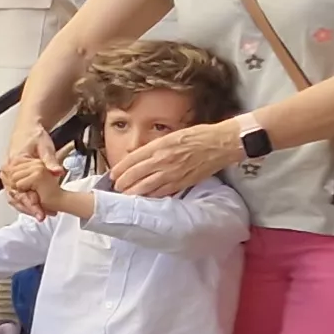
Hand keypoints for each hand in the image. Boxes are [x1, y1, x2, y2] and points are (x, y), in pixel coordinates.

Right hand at [0, 134, 65, 218]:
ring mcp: (8, 176)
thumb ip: (51, 160)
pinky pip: (16, 194)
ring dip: (27, 207)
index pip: (20, 191)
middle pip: (15, 197)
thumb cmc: (34, 136)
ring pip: (15, 198)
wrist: (28, 128)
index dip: (30, 203)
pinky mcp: (12, 177)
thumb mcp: (45, 146)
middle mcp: (8, 173)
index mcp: (13, 166)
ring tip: (42, 213)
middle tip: (42, 216)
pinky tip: (36, 206)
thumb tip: (57, 171)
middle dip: (30, 208)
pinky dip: (25, 202)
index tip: (40, 211)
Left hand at [109, 119, 246, 196]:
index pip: (131, 160)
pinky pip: (161, 193)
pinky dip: (150, 196)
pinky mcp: (182, 183)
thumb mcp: (172, 135)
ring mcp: (171, 173)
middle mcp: (162, 160)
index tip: (113, 175)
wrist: (221, 143)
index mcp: (158, 146)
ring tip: (125, 195)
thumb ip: (155, 147)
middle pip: (133, 175)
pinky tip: (144, 198)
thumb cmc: (199, 136)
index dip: (119, 170)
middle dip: (122, 183)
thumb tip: (141, 157)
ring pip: (144, 187)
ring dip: (132, 192)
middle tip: (116, 187)